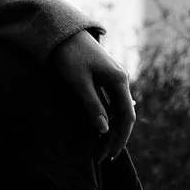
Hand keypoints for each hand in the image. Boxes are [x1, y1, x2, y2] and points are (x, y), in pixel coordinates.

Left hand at [51, 26, 134, 161]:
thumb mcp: (79, 82)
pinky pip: (111, 102)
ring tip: (98, 147)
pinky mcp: (104, 77)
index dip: (120, 138)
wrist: (62, 31)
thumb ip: (92, 105)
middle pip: (124, 115)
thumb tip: (104, 130)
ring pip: (117, 109)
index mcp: (118, 80)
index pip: (126, 117)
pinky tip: (97, 128)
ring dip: (110, 129)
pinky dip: (106, 117)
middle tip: (101, 157)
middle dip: (114, 137)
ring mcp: (113, 78)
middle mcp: (120, 79)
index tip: (108, 155)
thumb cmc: (69, 56)